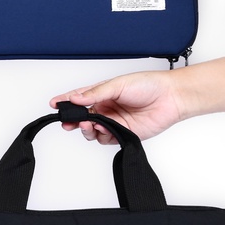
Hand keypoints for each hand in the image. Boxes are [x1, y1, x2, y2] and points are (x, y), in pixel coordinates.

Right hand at [50, 71, 187, 142]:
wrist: (171, 97)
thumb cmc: (148, 85)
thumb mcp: (117, 84)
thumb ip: (95, 94)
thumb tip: (75, 98)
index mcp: (102, 93)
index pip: (79, 98)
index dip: (65, 101)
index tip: (54, 104)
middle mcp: (106, 108)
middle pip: (82, 118)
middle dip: (73, 120)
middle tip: (67, 122)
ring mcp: (113, 122)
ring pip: (91, 131)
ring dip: (87, 129)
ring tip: (89, 124)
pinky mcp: (123, 134)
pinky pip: (105, 139)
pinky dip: (101, 135)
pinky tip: (104, 128)